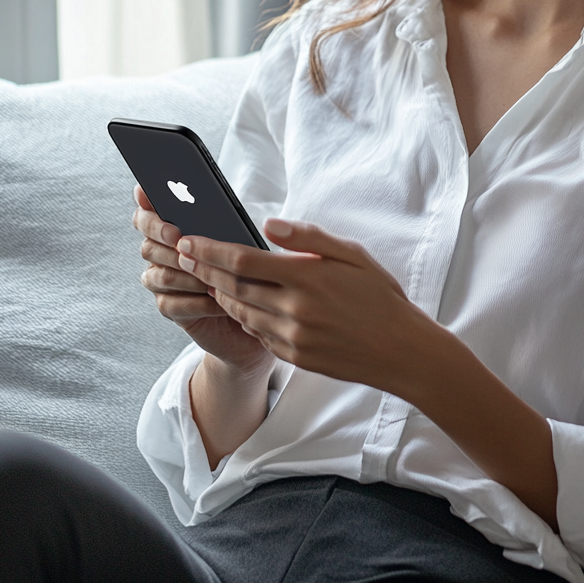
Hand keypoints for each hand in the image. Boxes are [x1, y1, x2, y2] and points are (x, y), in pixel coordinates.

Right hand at [133, 185, 276, 377]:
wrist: (254, 308)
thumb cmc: (246, 266)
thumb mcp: (237, 239)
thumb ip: (219, 222)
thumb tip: (212, 199)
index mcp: (172, 229)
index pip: (145, 216)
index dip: (149, 215)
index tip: (162, 213)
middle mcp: (160, 254)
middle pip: (147, 246)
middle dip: (165, 242)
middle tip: (182, 240)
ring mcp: (161, 282)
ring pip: (159, 276)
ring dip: (186, 274)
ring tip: (211, 274)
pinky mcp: (170, 308)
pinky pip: (171, 303)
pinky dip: (196, 301)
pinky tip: (217, 299)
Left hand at [174, 219, 434, 393]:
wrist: (400, 350)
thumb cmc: (379, 296)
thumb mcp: (353, 255)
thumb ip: (309, 238)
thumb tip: (269, 224)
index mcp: (307, 278)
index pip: (243, 260)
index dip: (210, 250)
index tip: (188, 240)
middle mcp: (294, 309)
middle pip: (232, 286)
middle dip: (203, 269)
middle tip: (182, 255)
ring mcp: (292, 337)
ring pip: (240, 312)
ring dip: (219, 293)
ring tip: (206, 277)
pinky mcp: (293, 357)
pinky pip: (258, 334)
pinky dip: (244, 317)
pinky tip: (240, 304)